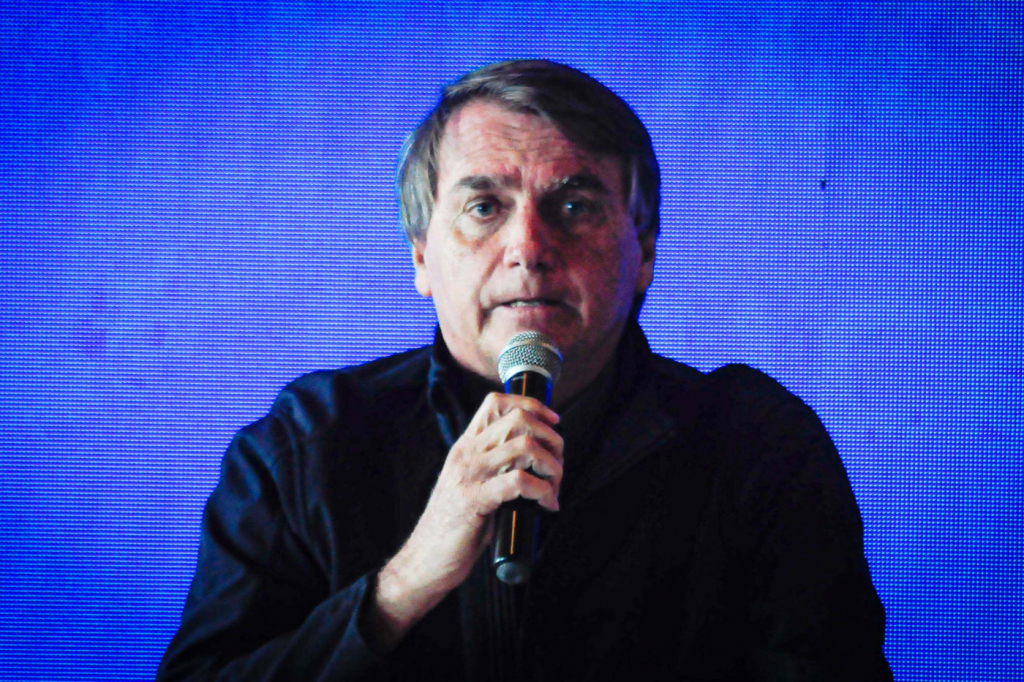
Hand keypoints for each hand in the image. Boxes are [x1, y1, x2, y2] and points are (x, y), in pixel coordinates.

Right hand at [363, 392, 562, 650]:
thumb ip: (493, 467)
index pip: (495, 403)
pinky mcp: (474, 502)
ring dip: (551, 466)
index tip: (553, 422)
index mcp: (465, 447)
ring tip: (554, 487)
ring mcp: (469, 476)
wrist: (424, 561)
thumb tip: (533, 461)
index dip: (531, 405)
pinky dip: (543, 491)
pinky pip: (519, 482)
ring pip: (523, 446)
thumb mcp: (470, 484)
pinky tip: (547, 504)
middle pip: (517, 419)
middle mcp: (466, 455)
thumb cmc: (453, 526)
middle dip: (550, 438)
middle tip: (557, 465)